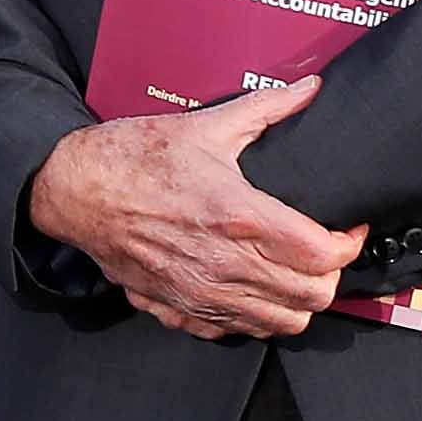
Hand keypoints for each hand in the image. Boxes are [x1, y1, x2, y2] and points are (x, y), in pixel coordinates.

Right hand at [25, 75, 367, 341]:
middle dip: (330, 274)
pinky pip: (239, 331)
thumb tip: (308, 89)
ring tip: (292, 272)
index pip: (323, 254)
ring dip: (298, 300)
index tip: (347, 228)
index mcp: (238, 216)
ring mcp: (202, 293)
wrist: (73, 190)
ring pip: (283, 323)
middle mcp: (224, 263)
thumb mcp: (205, 125)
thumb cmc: (131, 158)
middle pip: (313, 296)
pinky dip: (257, 315)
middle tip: (323, 249)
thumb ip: (266, 108)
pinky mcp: (180, 308)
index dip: (349, 243)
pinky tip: (251, 287)